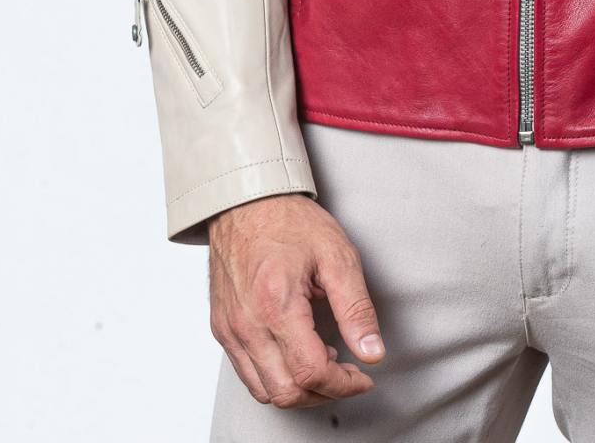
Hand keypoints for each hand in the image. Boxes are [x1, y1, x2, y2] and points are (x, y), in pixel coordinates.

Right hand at [208, 191, 385, 407]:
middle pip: (286, 392)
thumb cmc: (288, 221)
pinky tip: (296, 353)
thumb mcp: (337, 255)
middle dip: (324, 392)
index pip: (311, 373)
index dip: (344, 384)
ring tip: (323, 361)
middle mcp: (247, 324)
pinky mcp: (222, 329)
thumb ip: (356, 308)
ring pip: (264, 390)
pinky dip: (276, 376)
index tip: (362, 377)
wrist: (245, 200)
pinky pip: (247, 373)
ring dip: (299, 389)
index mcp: (277, 305)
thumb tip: (372, 351)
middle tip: (346, 371)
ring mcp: (230, 330)